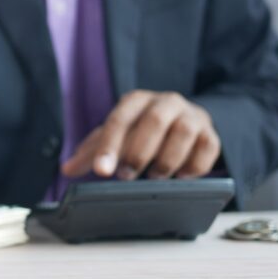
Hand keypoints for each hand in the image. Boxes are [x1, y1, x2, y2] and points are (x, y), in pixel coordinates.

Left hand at [62, 90, 220, 179]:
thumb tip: (66, 169)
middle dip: (139, 152)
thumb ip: (92, 152)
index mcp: (136, 101)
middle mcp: (166, 102)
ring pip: (183, 133)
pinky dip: (194, 166)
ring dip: (167, 159)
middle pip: (154, 121)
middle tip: (127, 176)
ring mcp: (191, 116)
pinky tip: (181, 177)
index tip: (101, 171)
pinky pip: (207, 148)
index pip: (119, 120)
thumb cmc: (143, 130)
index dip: (109, 146)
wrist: (184, 121)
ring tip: (155, 177)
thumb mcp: (117, 136)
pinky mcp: (211, 134)